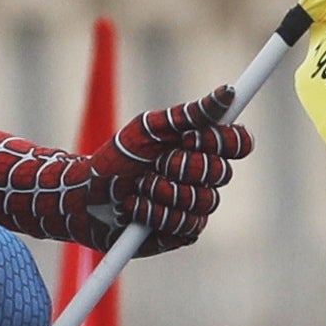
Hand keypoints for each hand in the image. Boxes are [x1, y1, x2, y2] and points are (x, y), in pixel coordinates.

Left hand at [71, 95, 255, 254]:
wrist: (87, 195)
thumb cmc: (118, 157)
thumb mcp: (148, 128)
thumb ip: (189, 114)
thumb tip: (228, 92)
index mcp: (201, 148)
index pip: (239, 143)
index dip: (220, 141)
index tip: (189, 138)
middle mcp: (205, 178)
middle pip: (222, 173)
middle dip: (181, 167)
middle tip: (154, 164)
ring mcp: (197, 207)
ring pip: (203, 201)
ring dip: (163, 191)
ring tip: (140, 187)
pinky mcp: (184, 233)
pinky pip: (186, 225)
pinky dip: (154, 213)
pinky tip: (135, 208)